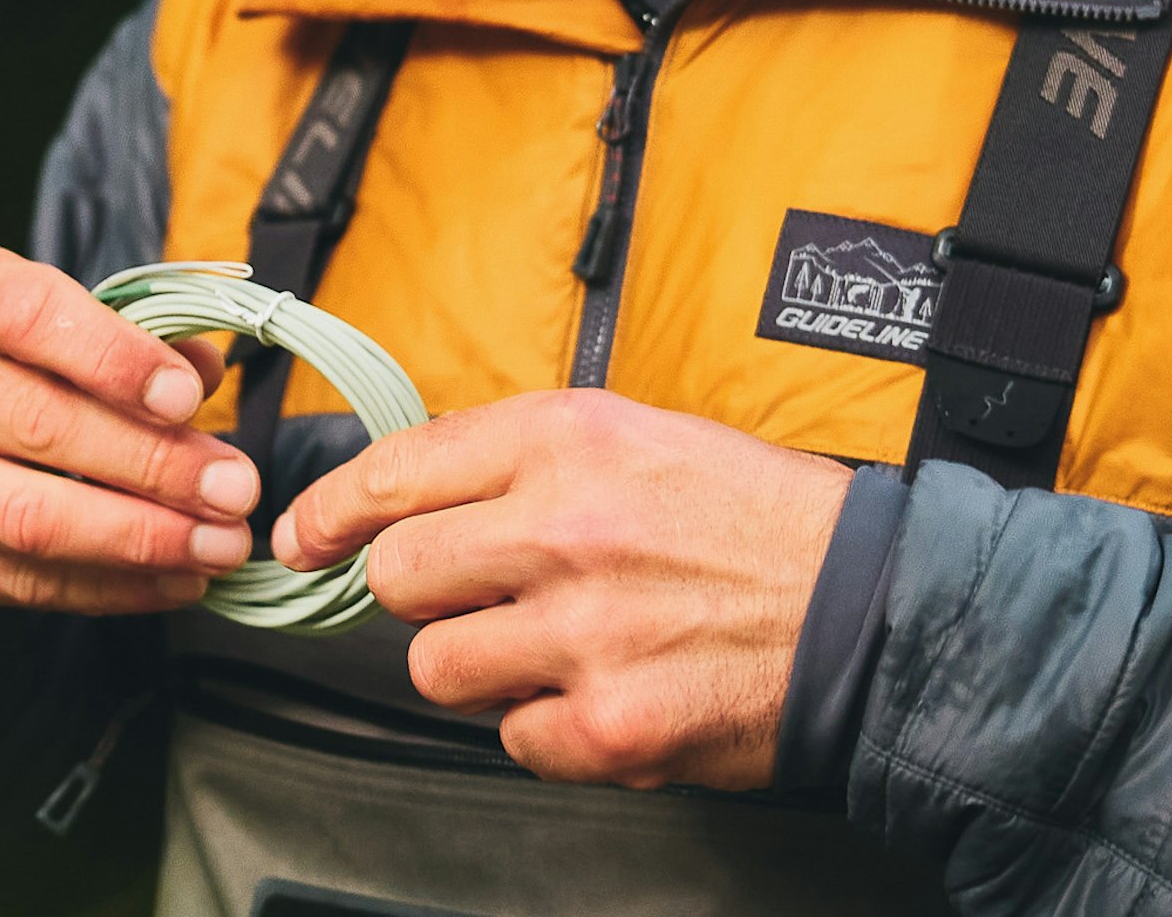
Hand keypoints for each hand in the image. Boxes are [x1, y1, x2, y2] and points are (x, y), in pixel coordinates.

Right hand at [0, 242, 259, 613]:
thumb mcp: (51, 315)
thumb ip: (129, 332)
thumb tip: (202, 373)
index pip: (28, 313)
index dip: (115, 357)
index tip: (190, 398)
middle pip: (36, 424)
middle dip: (153, 463)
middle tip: (236, 490)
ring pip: (26, 516)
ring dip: (140, 538)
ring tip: (218, 545)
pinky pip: (12, 581)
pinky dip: (106, 586)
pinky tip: (170, 578)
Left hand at [271, 390, 848, 789]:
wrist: (865, 606)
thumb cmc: (751, 512)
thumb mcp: (636, 432)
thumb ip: (522, 456)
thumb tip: (410, 491)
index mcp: (568, 439)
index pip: (398, 470)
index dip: (333, 510)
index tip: (306, 535)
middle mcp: (565, 529)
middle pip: (399, 577)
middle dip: (415, 591)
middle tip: (461, 595)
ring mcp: (585, 634)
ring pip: (436, 668)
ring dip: (473, 662)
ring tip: (543, 642)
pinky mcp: (612, 729)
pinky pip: (513, 739)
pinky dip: (543, 724)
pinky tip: (598, 687)